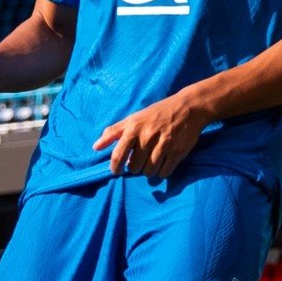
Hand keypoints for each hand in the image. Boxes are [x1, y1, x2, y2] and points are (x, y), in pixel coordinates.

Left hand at [92, 93, 207, 177]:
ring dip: (148, 171)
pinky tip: (161, 165)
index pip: (118, 154)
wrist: (187, 108)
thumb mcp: (132, 119)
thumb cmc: (155, 114)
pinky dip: (161, 172)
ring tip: (150, 162)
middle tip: (138, 161)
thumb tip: (95, 147)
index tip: (116, 171)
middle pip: (134, 166)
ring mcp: (164, 145)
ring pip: (149, 171)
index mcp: (133, 128)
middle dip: (134, 167)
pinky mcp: (178, 152)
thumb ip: (113, 132)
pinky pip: (165, 172)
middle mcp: (147, 137)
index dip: (115, 167)